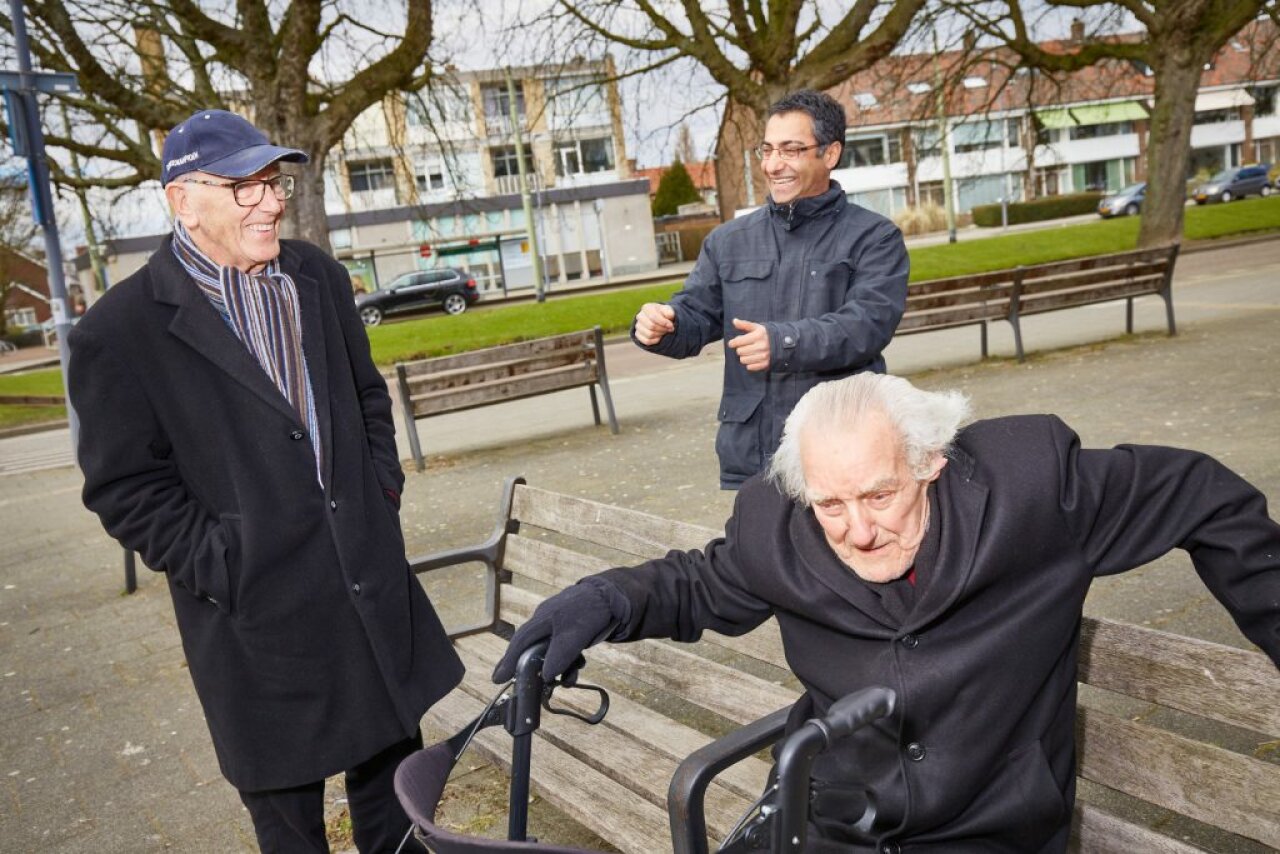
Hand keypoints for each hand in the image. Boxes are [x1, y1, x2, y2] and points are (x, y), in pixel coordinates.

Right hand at [492, 581, 620, 682]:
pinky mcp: (571, 630)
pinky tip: (579, 667)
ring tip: (568, 681)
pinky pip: (564, 650)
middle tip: (520, 685)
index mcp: (542, 619)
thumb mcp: (574, 637)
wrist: (615, 597)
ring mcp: (558, 626)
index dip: (508, 661)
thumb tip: (545, 676)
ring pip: (550, 652)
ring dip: (558, 668)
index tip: (497, 678)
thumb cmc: (590, 612)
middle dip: (528, 669)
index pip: (520, 642)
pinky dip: (570, 661)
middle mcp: (546, 622)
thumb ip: (559, 657)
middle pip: (531, 649)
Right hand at [634, 303, 675, 345]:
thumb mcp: (668, 311)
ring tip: (664, 332)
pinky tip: (659, 337)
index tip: (671, 325)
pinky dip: (655, 341)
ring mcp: (638, 326)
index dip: (664, 323)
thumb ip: (669, 312)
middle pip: (651, 326)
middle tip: (668, 329)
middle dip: (662, 329)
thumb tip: (669, 316)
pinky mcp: (638, 335)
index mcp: (647, 308)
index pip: (653, 317)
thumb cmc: (664, 314)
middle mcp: (640, 316)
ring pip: (649, 334)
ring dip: (659, 335)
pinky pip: (647, 341)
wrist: (660, 320)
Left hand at [728, 318, 769, 371]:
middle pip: (739, 351)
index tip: (732, 343)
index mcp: (758, 336)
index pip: (738, 341)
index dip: (733, 343)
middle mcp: (761, 346)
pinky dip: (749, 363)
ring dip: (744, 356)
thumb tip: (734, 321)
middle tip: (744, 347)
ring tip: (748, 353)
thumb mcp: (756, 327)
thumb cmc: (765, 334)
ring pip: (743, 360)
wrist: (781, 343)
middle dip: (740, 349)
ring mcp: (764, 356)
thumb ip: (744, 324)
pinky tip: (753, 358)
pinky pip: (750, 367)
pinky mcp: (765, 363)